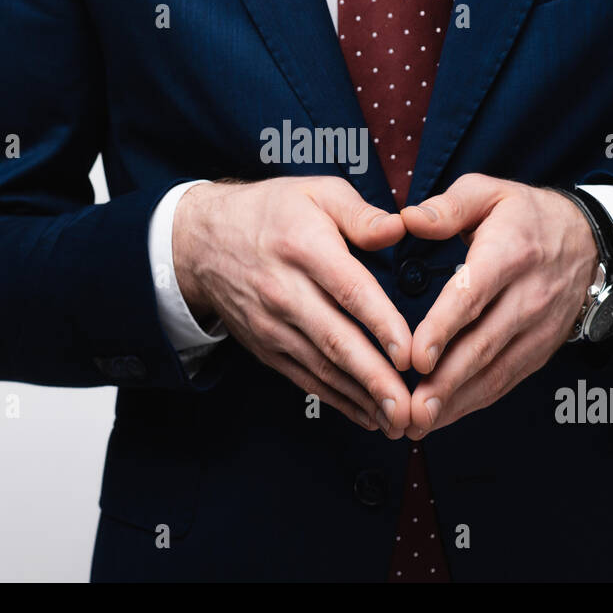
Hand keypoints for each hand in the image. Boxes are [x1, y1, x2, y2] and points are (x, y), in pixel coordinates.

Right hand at [174, 177, 413, 434]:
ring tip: (397, 421)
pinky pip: (306, 378)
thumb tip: (399, 229)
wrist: (202, 241)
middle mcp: (285, 291)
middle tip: (407, 406)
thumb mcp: (316, 192)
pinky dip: (338, 400)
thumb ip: (361, 213)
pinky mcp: (266, 347)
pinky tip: (367, 415)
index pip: (348, 290)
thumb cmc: (271, 212)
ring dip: (361, 398)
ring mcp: (273, 325)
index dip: (381, 324)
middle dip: (374, 378)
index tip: (409, 353)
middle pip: (336, 340)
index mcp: (304, 247)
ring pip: (322, 367)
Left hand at [398, 174, 597, 438]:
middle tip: (410, 408)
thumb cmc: (524, 215)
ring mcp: (539, 328)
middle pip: (484, 345)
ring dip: (456, 401)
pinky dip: (473, 402)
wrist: (589, 241)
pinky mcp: (540, 349)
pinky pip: (506, 381)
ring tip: (418, 422)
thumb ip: (447, 207)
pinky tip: (441, 416)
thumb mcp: (488, 192)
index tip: (416, 358)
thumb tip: (408, 219)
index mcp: (510, 252)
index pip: (474, 295)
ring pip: (496, 371)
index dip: (445, 329)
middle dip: (446, 382)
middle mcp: (529, 296)